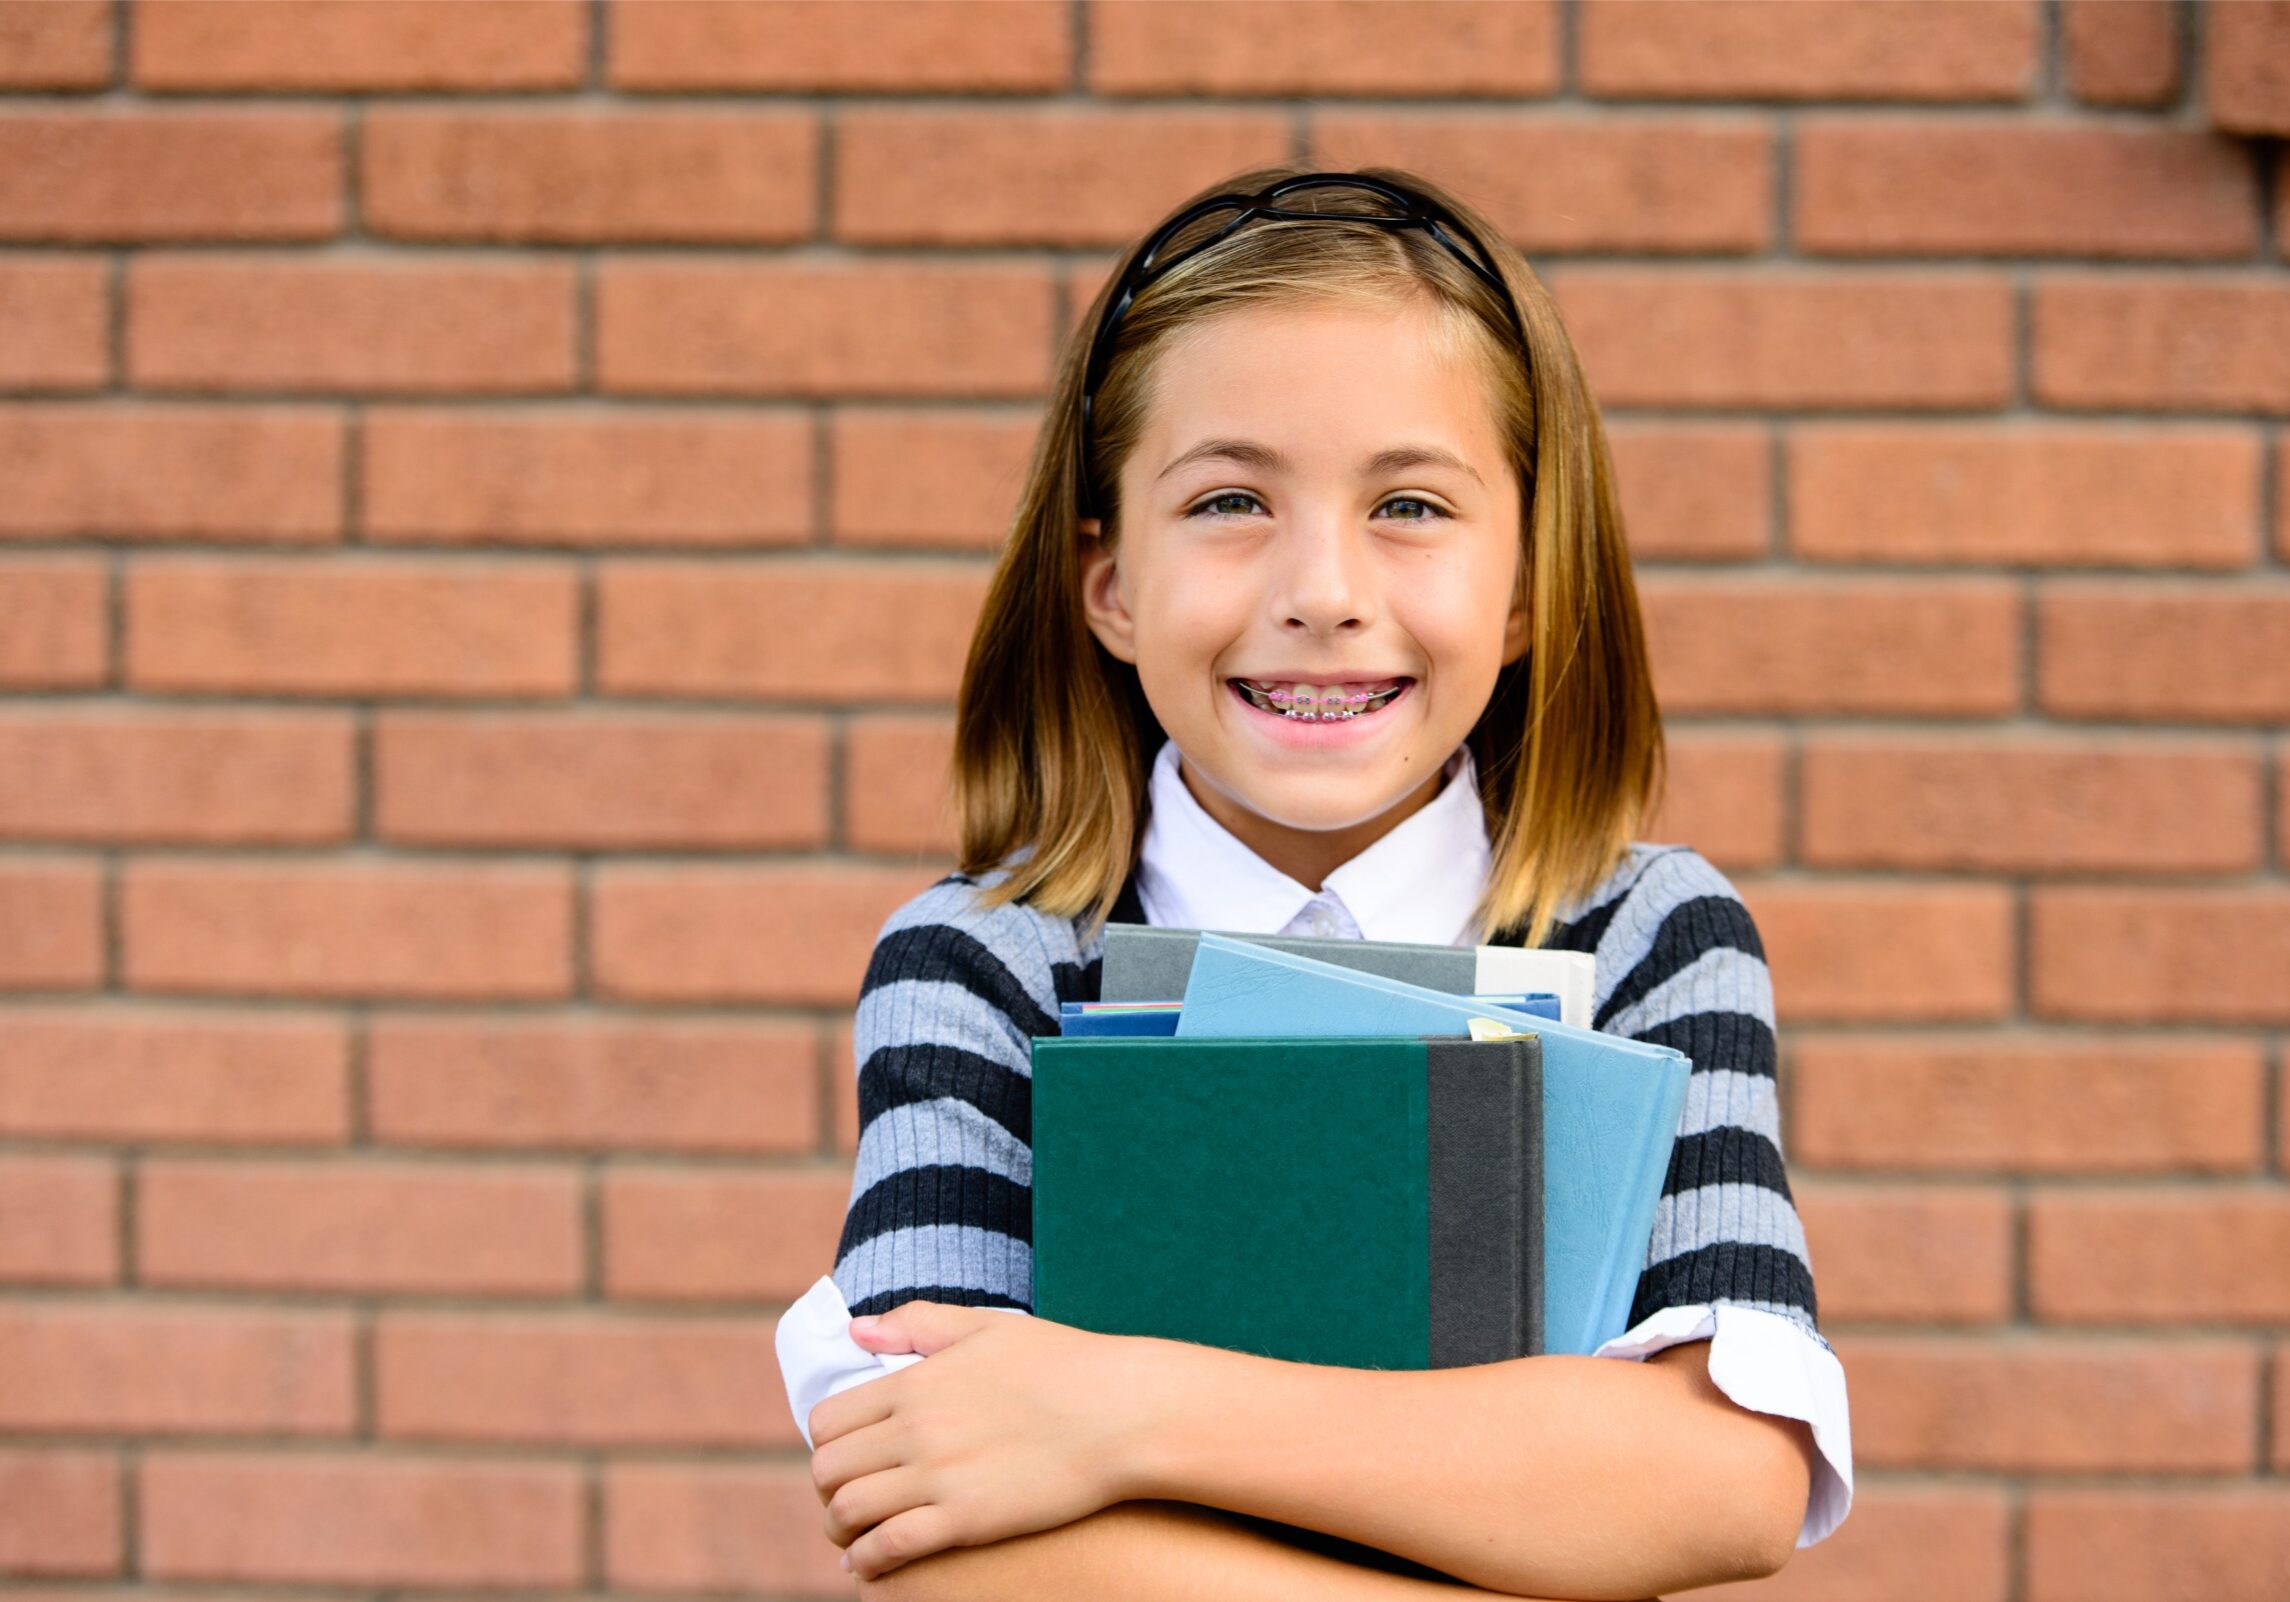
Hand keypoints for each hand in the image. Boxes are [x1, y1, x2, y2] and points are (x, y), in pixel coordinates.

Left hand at [807, 1301, 1163, 1580]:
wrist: (1122, 1412)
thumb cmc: (1063, 1365)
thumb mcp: (987, 1327)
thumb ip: (917, 1324)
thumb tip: (856, 1331)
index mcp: (915, 1381)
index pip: (827, 1419)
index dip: (828, 1441)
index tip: (848, 1453)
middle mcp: (916, 1428)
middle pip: (827, 1467)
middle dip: (828, 1486)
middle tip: (848, 1495)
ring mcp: (939, 1476)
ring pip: (847, 1511)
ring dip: (842, 1527)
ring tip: (855, 1534)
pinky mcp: (965, 1520)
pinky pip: (888, 1547)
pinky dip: (868, 1560)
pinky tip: (872, 1563)